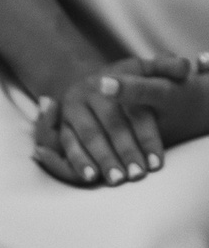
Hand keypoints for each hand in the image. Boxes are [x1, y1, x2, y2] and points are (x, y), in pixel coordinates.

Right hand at [29, 57, 203, 185]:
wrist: (93, 82)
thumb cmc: (131, 79)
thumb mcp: (149, 69)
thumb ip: (168, 68)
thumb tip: (186, 69)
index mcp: (118, 74)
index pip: (136, 109)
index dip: (147, 136)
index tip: (157, 162)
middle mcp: (92, 89)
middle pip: (113, 125)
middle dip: (126, 152)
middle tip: (139, 175)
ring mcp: (74, 106)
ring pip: (91, 136)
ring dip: (104, 160)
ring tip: (118, 180)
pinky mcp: (62, 122)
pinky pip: (69, 144)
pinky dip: (79, 161)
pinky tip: (91, 177)